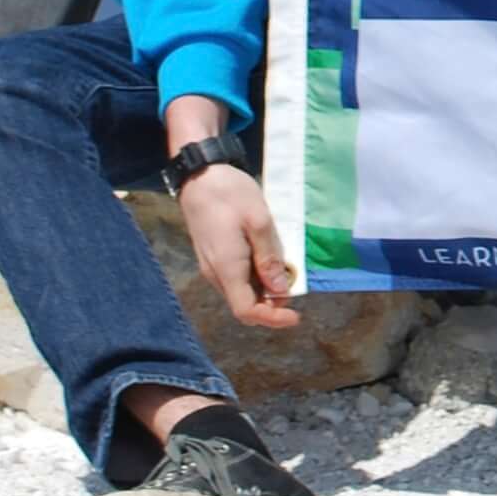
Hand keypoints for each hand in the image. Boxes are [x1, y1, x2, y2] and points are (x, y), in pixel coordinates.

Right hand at [176, 163, 299, 331]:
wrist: (200, 177)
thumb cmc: (230, 194)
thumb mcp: (258, 221)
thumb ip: (269, 257)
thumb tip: (280, 289)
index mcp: (226, 268)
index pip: (246, 311)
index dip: (272, 319)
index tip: (296, 315)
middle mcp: (216, 274)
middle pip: (244, 305)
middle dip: (271, 305)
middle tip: (294, 284)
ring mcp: (212, 266)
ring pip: (240, 292)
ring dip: (264, 290)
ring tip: (285, 269)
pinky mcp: (214, 257)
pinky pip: (236, 279)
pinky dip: (255, 278)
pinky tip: (269, 259)